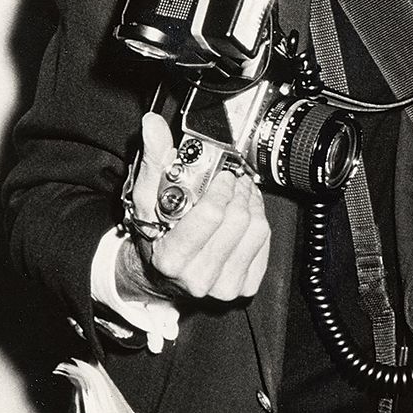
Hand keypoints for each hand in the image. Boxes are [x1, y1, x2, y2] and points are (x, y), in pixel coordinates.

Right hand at [118, 112, 270, 302]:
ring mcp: (223, 286)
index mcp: (172, 257)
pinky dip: (259, 223)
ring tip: (240, 194)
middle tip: (234, 180)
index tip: (222, 176)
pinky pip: (265, 244)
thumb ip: (154, 160)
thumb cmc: (156, 232)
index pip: (211, 215)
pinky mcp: (243, 286)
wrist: (161, 272)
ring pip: (257, 230)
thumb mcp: (148, 197)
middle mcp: (198, 277)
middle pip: (238, 220)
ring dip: (252, 205)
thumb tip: (152, 125)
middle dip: (239, 192)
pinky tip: (245, 214)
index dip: (222, 188)